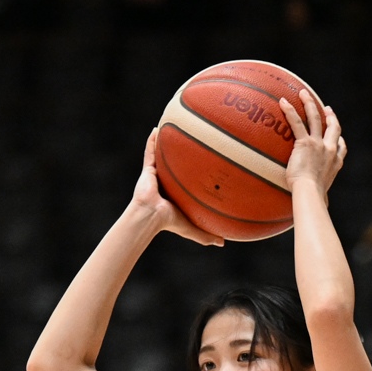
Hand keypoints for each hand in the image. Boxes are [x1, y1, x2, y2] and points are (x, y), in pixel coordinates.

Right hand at [129, 130, 222, 246]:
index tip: (206, 162)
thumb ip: (206, 235)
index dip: (194, 172)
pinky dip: (152, 141)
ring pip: (163, 155)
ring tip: (174, 127)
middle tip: (193, 140)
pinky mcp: (147, 170)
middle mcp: (166, 181)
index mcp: (176, 192)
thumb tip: (224, 243)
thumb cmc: (169, 222)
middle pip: (176, 164)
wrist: (150, 217)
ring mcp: (156, 174)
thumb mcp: (191, 228)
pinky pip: (150, 152)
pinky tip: (157, 128)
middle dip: (182, 153)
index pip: (186, 180)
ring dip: (166, 142)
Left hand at [280, 88, 344, 198]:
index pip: (341, 148)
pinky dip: (290, 111)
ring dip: (310, 104)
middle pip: (333, 128)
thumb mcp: (321, 198)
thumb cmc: (314, 200)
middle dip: (331, 116)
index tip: (337, 136)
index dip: (339, 140)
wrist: (310, 194)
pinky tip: (282, 102)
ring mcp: (318, 145)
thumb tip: (318, 210)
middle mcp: (330, 150)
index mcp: (335, 163)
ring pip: (315, 118)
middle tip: (327, 109)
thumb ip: (320, 199)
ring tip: (303, 93)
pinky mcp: (305, 143)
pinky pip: (296, 123)